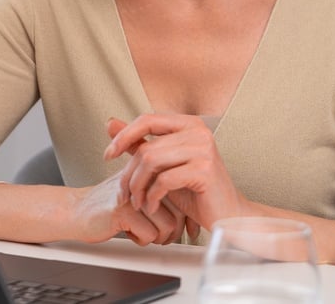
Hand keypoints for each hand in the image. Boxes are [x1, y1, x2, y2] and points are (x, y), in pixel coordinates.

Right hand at [69, 167, 186, 245]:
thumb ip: (164, 201)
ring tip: (142, 233)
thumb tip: (192, 221)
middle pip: (179, 212)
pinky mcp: (123, 210)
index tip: (180, 228)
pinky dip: (141, 240)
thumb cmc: (109, 207)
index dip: (184, 217)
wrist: (77, 211)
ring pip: (168, 225)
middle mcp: (144, 180)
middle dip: (172, 232)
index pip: (183, 196)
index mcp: (150, 174)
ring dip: (158, 238)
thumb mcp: (138, 197)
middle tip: (157, 235)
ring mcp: (134, 194)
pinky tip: (129, 232)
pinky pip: (150, 234)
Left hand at [104, 114, 245, 231]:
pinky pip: (164, 180)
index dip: (123, 135)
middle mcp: (198, 131)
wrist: (226, 215)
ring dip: (137, 186)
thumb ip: (139, 144)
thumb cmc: (195, 192)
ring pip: (151, 161)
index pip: (147, 119)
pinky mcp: (205, 170)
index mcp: (188, 124)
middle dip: (128, 174)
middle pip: (146, 147)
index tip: (108, 155)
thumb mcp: (163, 166)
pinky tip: (151, 207)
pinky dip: (152, 196)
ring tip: (137, 202)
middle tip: (123, 194)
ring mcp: (203, 149)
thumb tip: (109, 123)